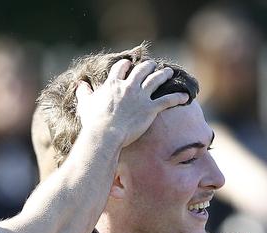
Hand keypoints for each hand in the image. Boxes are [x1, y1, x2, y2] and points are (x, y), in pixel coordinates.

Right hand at [74, 58, 189, 148]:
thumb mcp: (85, 104)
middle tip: (152, 65)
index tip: (129, 63)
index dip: (126, 64)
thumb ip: (83, 93)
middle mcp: (129, 86)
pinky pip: (168, 100)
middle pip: (142, 69)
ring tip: (169, 71)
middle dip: (148, 66)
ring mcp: (141, 97)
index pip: (122, 68)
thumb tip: (80, 84)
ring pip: (156, 79)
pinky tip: (185, 96)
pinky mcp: (151, 109)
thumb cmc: (93, 122)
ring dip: (164, 74)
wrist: (105, 134)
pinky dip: (177, 97)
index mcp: (114, 84)